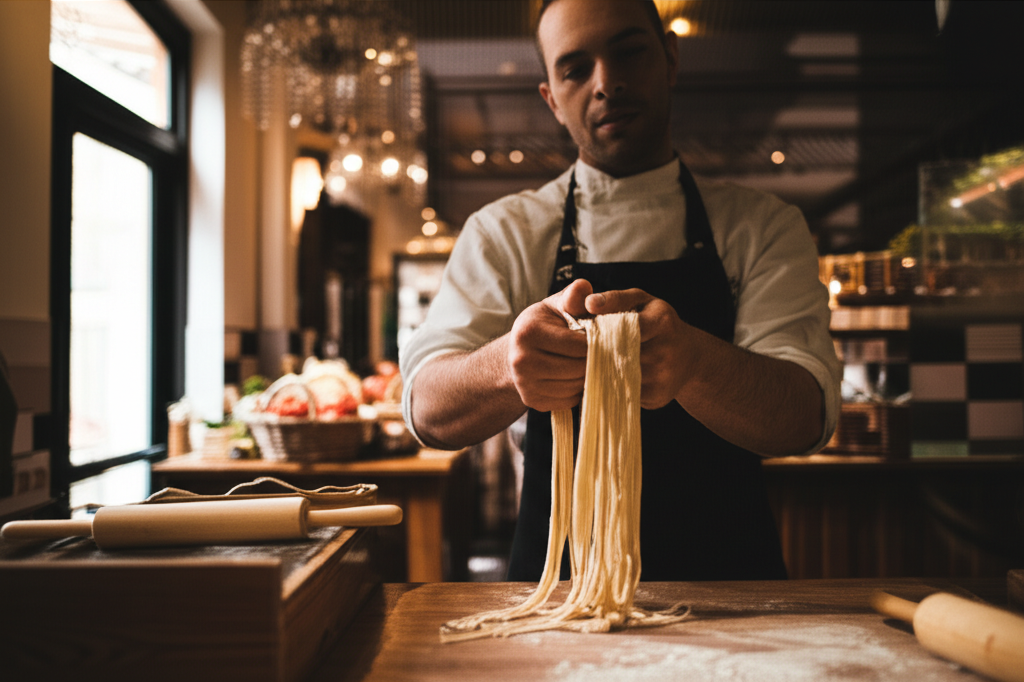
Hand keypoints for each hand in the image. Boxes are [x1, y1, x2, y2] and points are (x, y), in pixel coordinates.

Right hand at [507, 279, 592, 410]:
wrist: (518, 351)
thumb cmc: (545, 324)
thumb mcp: (558, 305)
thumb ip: (574, 296)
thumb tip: (586, 287)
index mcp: (528, 332)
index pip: (578, 345)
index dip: (597, 342)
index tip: (601, 337)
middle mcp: (522, 360)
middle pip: (578, 368)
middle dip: (594, 360)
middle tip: (600, 352)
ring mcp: (525, 384)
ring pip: (575, 387)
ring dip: (588, 377)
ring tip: (586, 363)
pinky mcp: (532, 401)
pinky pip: (568, 401)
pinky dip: (577, 391)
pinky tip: (575, 377)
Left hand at [585, 288, 694, 409]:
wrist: (690, 357)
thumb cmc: (656, 322)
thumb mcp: (641, 301)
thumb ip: (615, 299)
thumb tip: (589, 303)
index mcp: (662, 322)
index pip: (622, 328)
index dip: (599, 332)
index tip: (582, 334)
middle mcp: (665, 351)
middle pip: (617, 354)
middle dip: (595, 353)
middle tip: (580, 350)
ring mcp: (662, 377)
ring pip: (616, 376)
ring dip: (599, 371)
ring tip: (592, 362)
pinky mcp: (657, 397)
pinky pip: (623, 392)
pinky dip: (610, 385)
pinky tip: (608, 376)